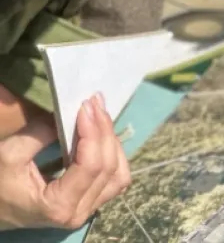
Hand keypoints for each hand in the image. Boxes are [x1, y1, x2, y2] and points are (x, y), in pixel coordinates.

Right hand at [0, 93, 130, 229]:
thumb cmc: (0, 183)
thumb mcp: (10, 155)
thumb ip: (38, 135)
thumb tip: (69, 115)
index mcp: (58, 206)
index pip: (91, 165)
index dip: (93, 133)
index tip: (87, 107)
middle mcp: (80, 212)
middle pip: (109, 167)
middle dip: (105, 130)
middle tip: (96, 103)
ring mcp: (89, 210)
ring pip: (120, 174)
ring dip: (113, 142)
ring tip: (101, 116)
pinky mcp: (92, 202)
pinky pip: (116, 179)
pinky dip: (115, 155)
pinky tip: (104, 135)